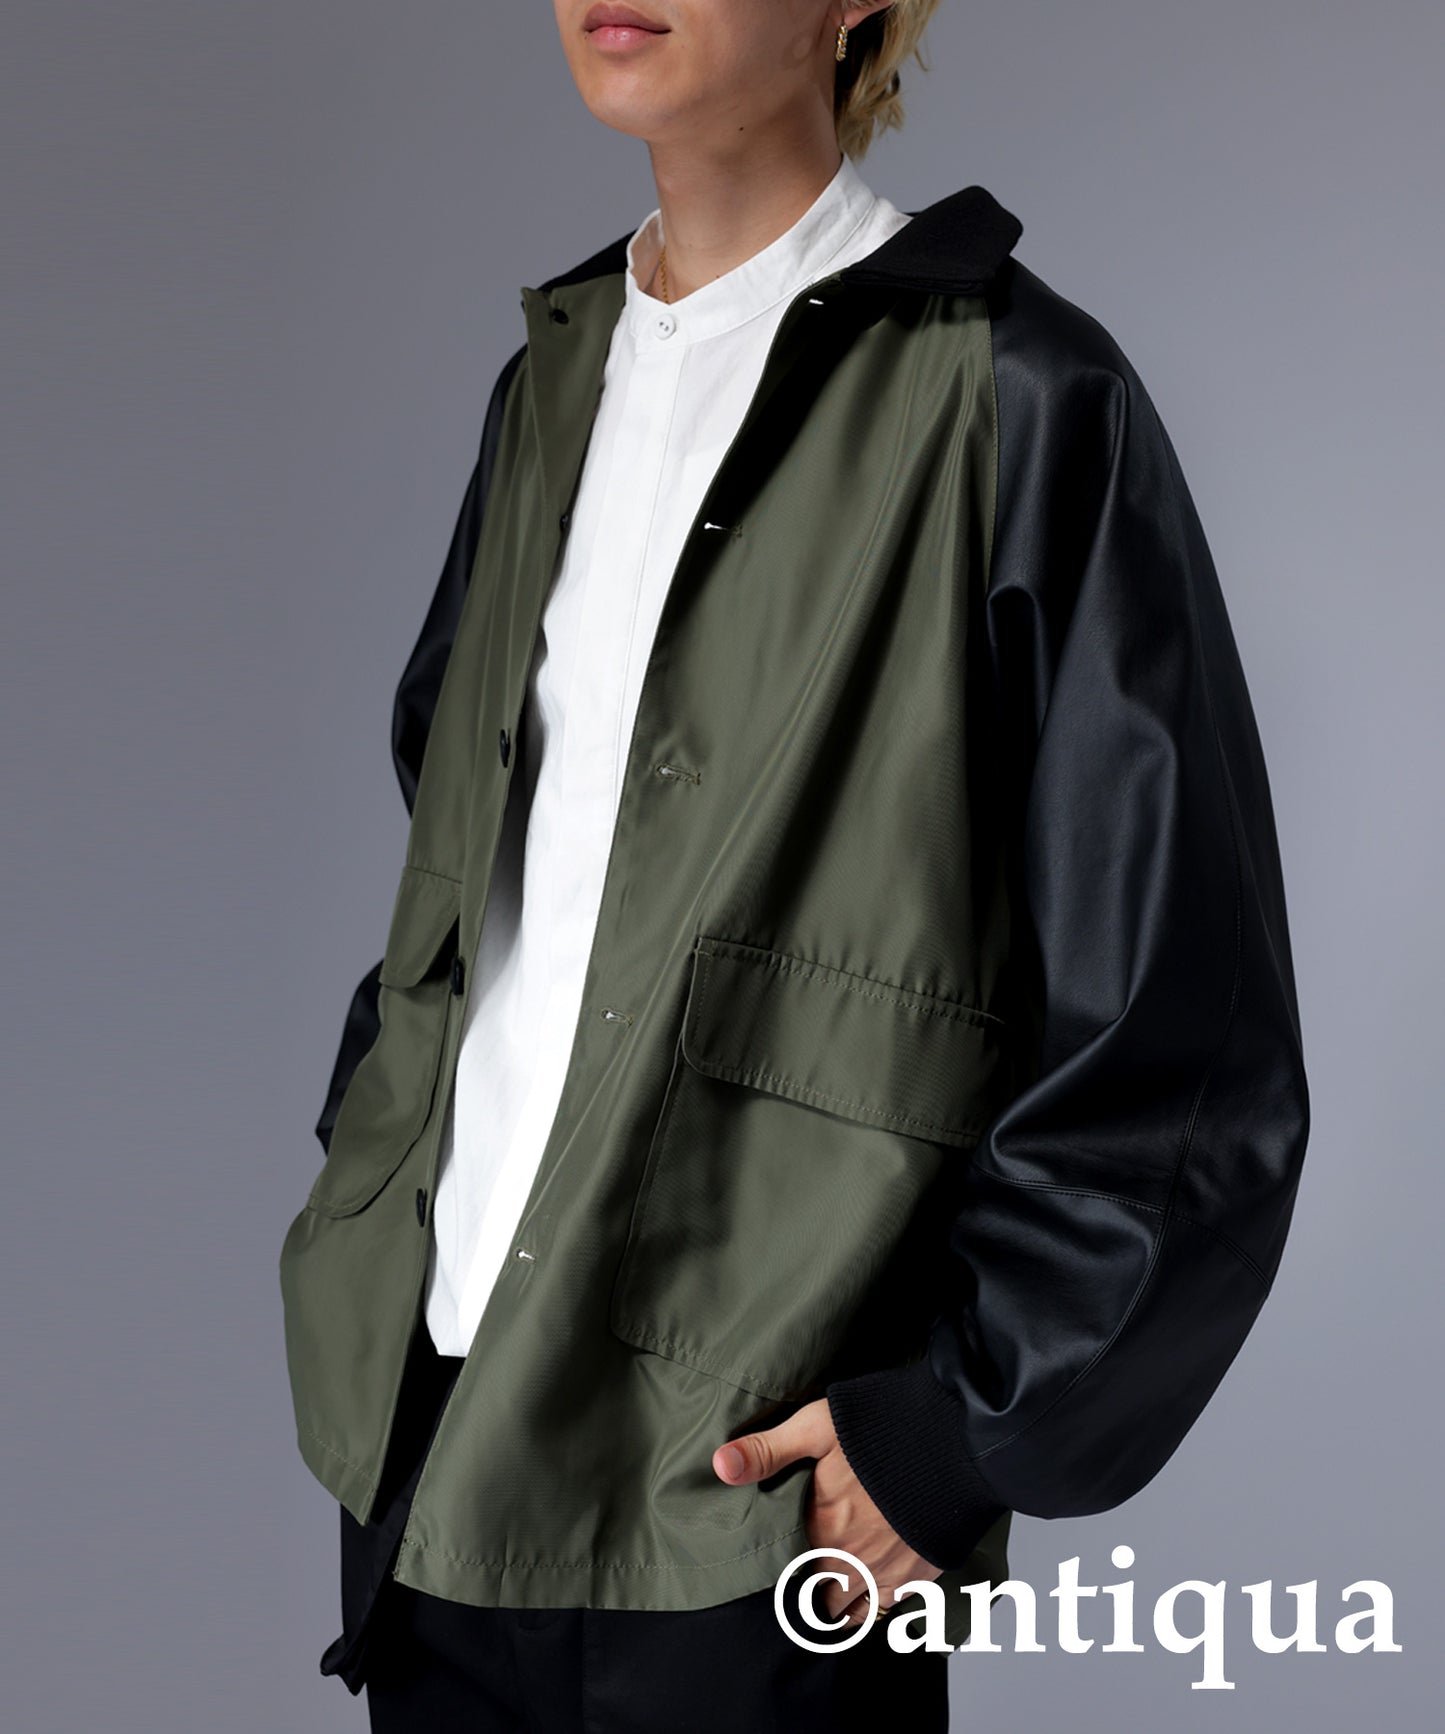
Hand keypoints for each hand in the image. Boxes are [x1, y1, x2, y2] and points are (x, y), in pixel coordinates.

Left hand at [712, 1396, 941, 1626]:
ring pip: (849, 1611)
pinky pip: (885, 1612)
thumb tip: (719, 1466)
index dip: (781, 1565)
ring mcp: (885, 1573)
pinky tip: (867, 1593)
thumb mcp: (817, 1427)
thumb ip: (768, 1451)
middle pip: (817, 1594)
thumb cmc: (882, 1429)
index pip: (786, 1568)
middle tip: (805, 1571)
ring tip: (831, 1586)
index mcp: (820, 1529)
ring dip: (838, 1600)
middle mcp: (849, 1562)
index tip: (779, 1557)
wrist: (954, 1441)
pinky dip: (872, 1607)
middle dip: (808, 1586)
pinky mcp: (917, 1575)